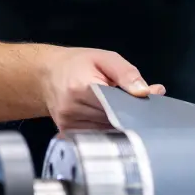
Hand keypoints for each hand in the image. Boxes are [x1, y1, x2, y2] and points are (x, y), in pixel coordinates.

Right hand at [39, 47, 164, 130]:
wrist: (48, 74)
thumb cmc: (78, 63)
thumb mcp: (104, 58)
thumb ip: (126, 73)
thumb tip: (145, 92)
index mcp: (81, 87)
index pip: (115, 105)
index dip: (133, 106)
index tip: (146, 104)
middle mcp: (72, 109)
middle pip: (112, 119)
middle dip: (129, 114)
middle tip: (141, 106)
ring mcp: (68, 124)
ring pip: (106, 130)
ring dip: (119, 123)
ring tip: (123, 110)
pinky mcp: (68, 133)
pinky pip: (96, 135)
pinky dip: (107, 129)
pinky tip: (110, 120)